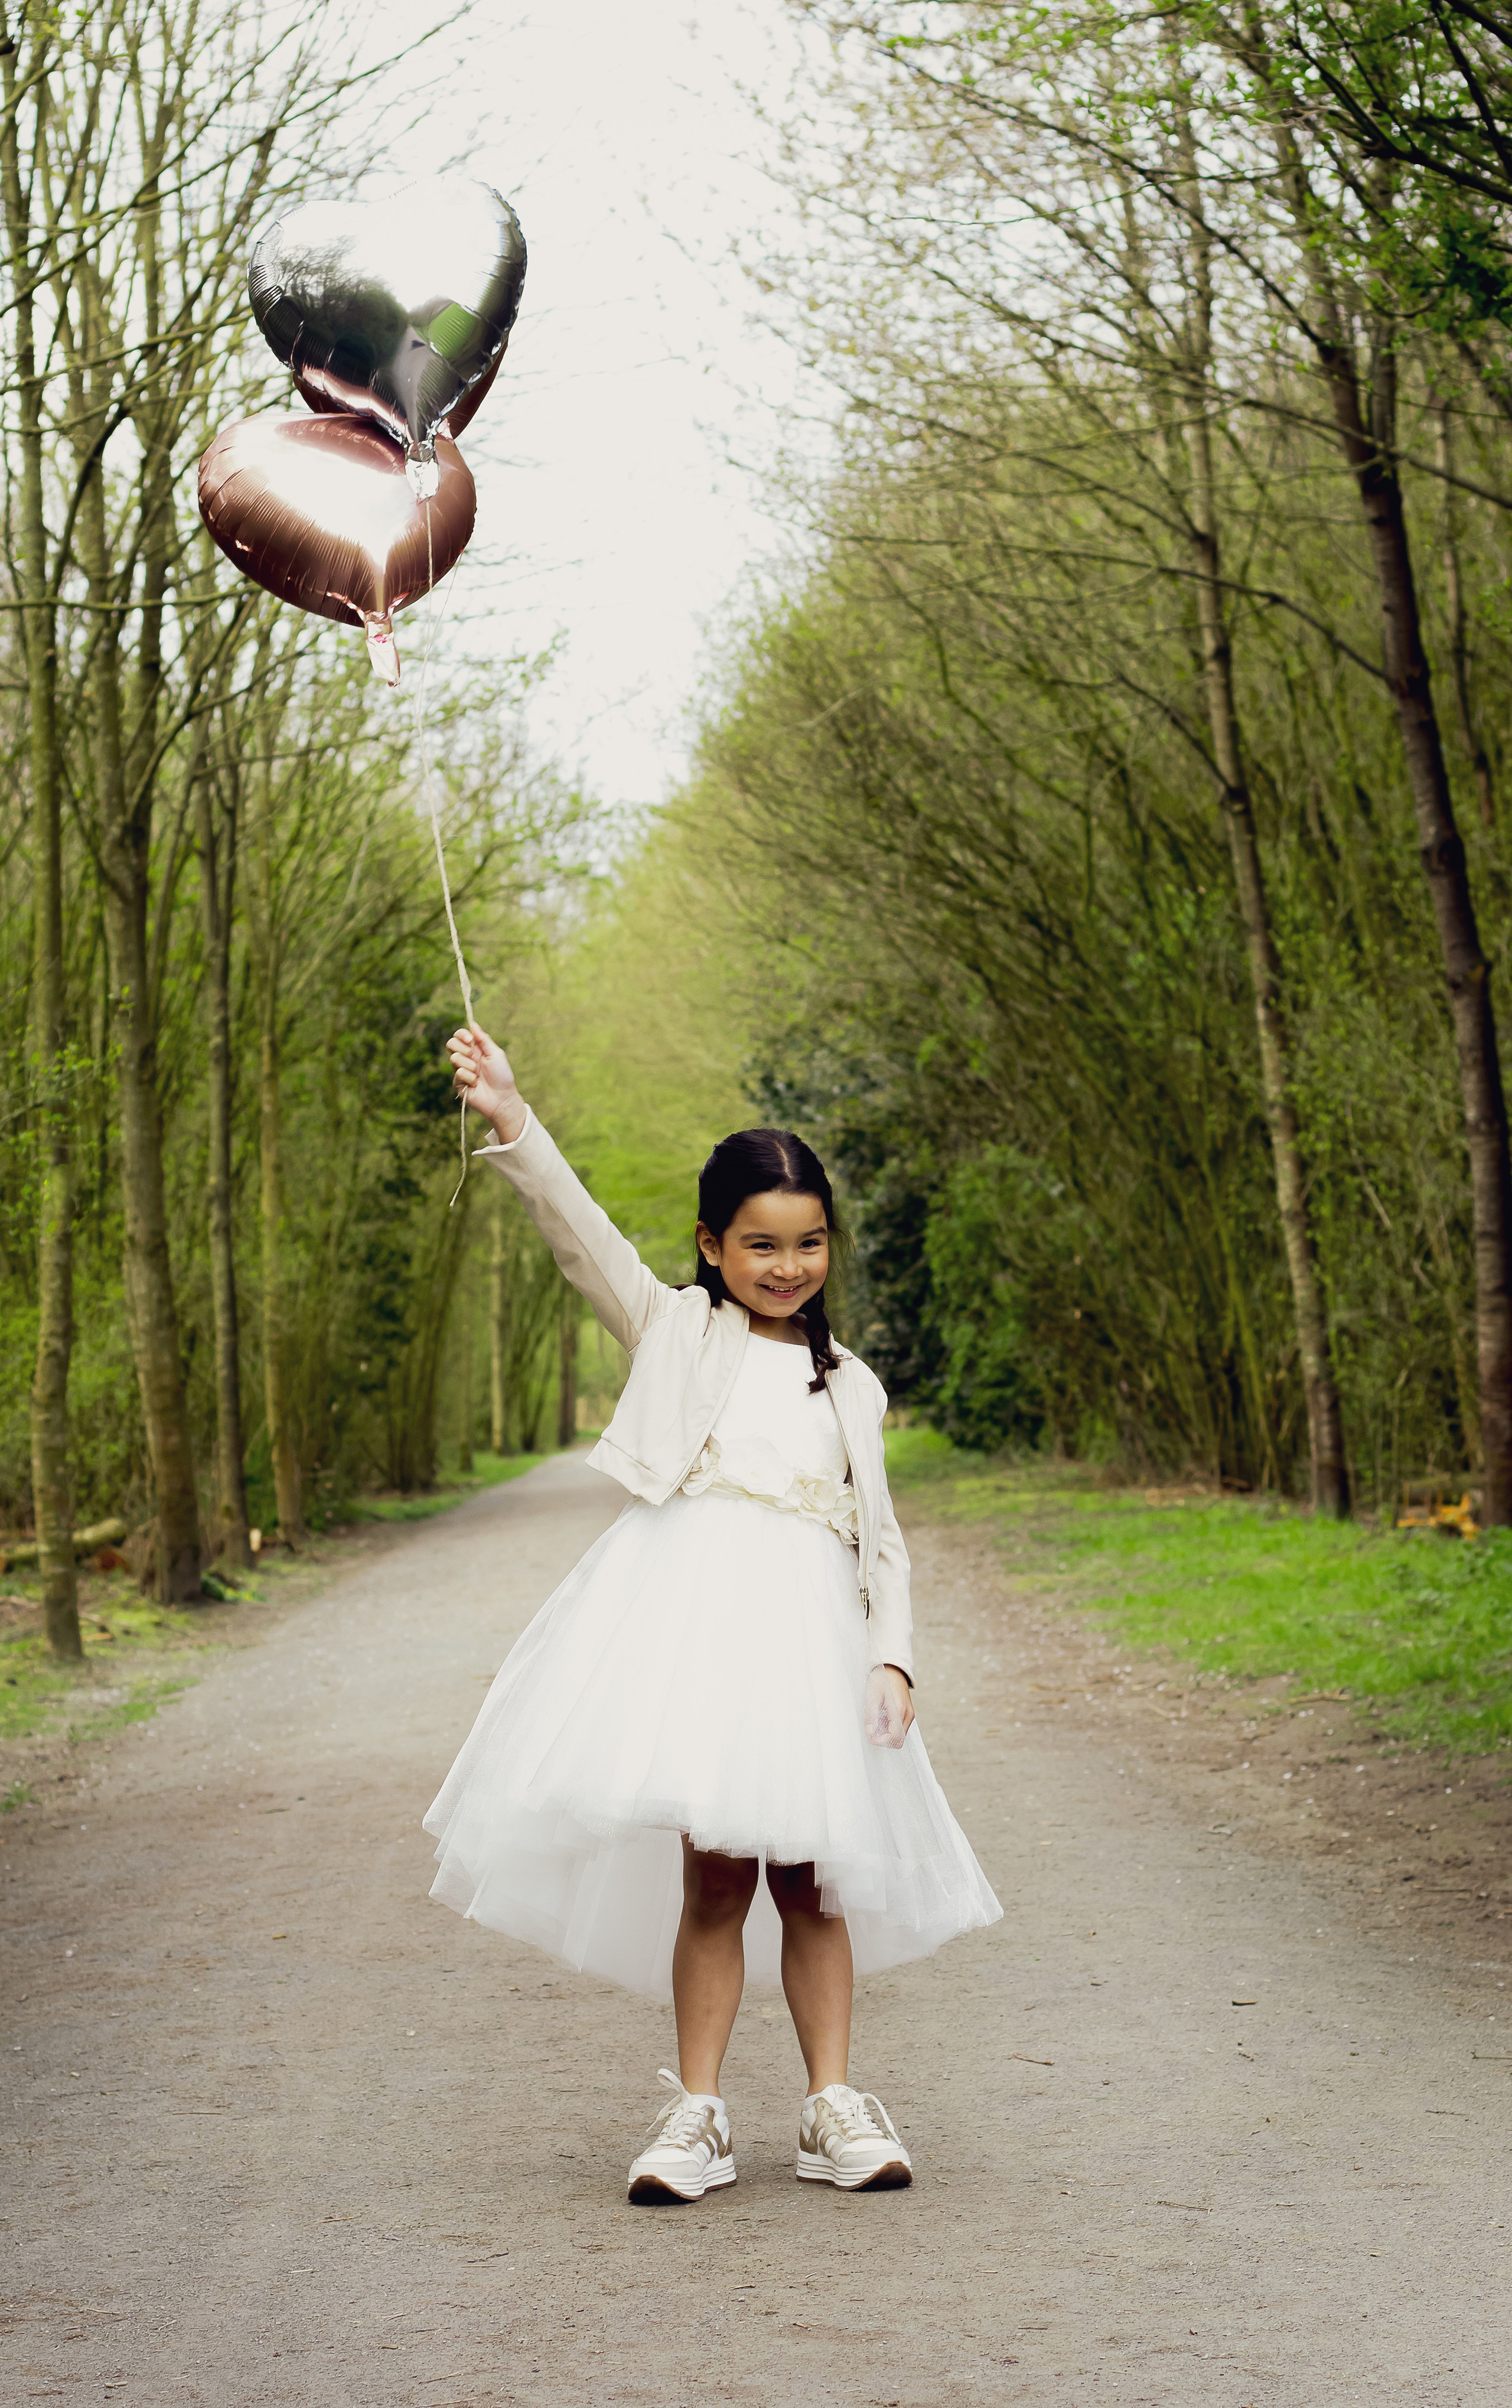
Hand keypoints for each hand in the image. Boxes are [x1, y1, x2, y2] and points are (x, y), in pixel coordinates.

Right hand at [446, 1021, 526, 1142]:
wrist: (502, 1098)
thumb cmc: (502, 1076)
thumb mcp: (496, 1054)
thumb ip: (484, 1039)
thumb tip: (473, 1024)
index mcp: (475, 1049)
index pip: (460, 1036)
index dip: (462, 1035)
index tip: (470, 1040)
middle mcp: (466, 1058)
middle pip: (451, 1044)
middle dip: (462, 1048)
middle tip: (475, 1058)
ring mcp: (461, 1070)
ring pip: (454, 1058)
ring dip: (469, 1065)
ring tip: (479, 1074)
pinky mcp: (458, 1083)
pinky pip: (458, 1073)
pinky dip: (469, 1077)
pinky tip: (476, 1083)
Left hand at [864, 1664, 915, 1747]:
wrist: (894, 1669)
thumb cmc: (882, 1679)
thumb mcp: (872, 1694)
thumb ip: (871, 1714)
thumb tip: (870, 1732)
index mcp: (899, 1709)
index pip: (894, 1737)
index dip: (881, 1741)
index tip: (869, 1737)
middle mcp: (908, 1714)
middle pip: (899, 1740)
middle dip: (884, 1740)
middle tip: (871, 1733)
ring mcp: (910, 1714)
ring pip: (900, 1736)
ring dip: (887, 1736)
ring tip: (874, 1725)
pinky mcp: (908, 1714)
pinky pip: (901, 1729)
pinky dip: (891, 1730)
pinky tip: (881, 1721)